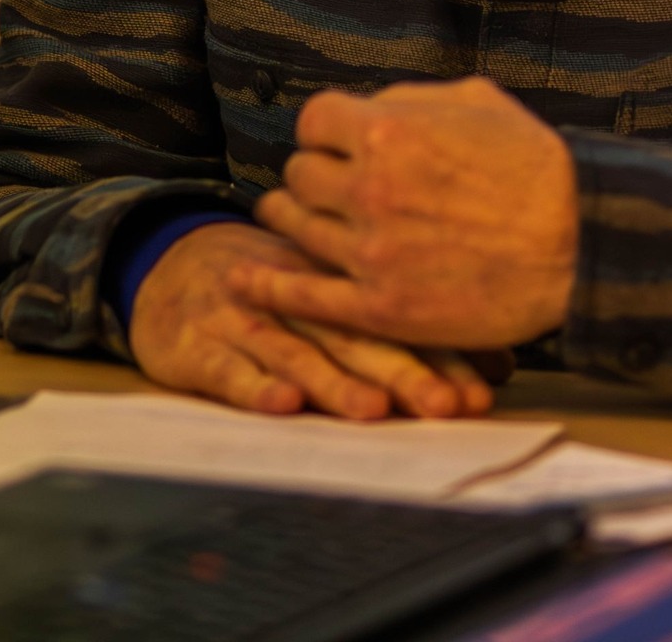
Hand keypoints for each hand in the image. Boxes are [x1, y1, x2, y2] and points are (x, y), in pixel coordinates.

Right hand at [128, 219, 502, 418]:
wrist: (170, 262)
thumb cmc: (275, 284)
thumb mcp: (336, 289)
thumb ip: (407, 318)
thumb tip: (501, 362)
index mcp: (337, 283)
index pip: (397, 316)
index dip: (441, 352)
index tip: (487, 385)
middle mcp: (298, 299)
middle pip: (357, 336)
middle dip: (406, 373)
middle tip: (449, 406)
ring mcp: (247, 320)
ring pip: (298, 351)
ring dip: (336, 382)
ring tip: (374, 409)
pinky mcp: (198, 344)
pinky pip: (227, 368)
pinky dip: (253, 386)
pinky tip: (281, 405)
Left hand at [228, 76, 578, 348]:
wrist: (577, 240)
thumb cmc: (535, 165)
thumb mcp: (475, 101)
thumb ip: (411, 98)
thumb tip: (370, 104)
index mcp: (389, 128)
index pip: (315, 120)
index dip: (326, 130)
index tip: (336, 141)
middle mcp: (369, 186)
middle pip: (302, 174)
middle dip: (314, 174)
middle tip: (327, 183)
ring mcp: (371, 251)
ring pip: (298, 228)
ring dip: (290, 219)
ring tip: (282, 215)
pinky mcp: (381, 306)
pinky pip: (306, 295)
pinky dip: (270, 287)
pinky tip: (245, 280)